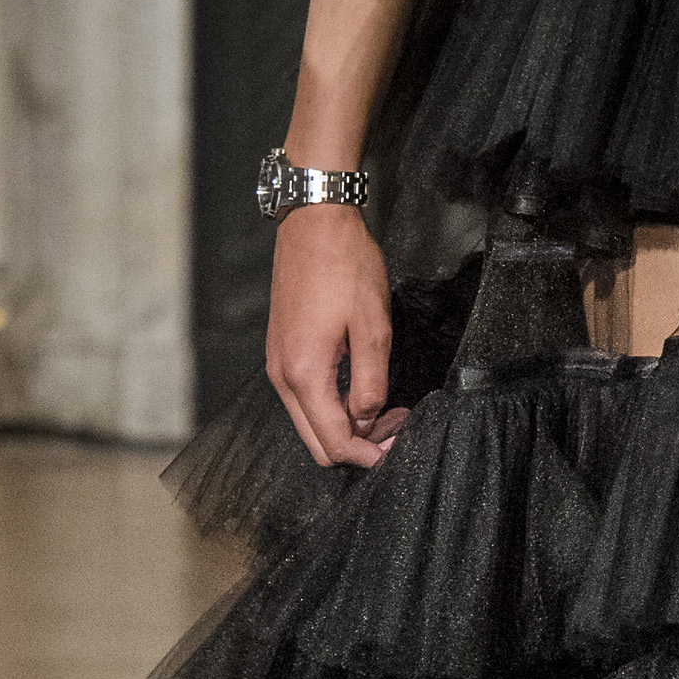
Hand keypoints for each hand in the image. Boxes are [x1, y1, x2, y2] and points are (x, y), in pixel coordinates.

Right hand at [268, 201, 405, 470]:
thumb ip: (371, 382)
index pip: (334, 442)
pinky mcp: (283, 352)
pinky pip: (306, 398)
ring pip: (311, 422)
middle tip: (398, 426)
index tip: (399, 445)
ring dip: (349, 424)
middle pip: (317, 443)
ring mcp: (279, 364)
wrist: (314, 223)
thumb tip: (368, 418)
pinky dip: (335, 405)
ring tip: (389, 407)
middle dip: (359, 445)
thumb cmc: (344, 266)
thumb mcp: (373, 327)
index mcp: (305, 374)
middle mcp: (283, 376)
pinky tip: (364, 387)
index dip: (370, 454)